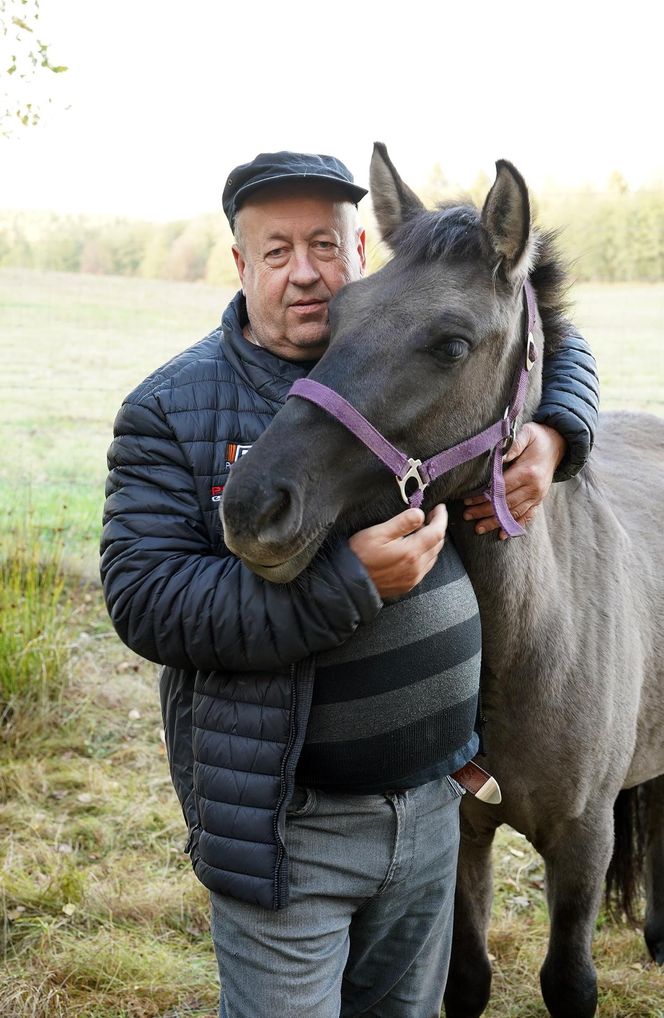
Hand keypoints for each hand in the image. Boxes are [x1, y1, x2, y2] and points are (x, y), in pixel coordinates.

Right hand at [349, 504, 447, 599]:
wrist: (348, 582)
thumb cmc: (360, 555)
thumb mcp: (378, 533)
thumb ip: (402, 523)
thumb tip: (420, 514)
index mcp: (411, 553)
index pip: (437, 533)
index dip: (441, 518)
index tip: (439, 508)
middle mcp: (416, 568)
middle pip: (438, 545)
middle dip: (438, 528)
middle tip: (432, 516)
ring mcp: (413, 578)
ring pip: (433, 557)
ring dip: (432, 542)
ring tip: (423, 530)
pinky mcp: (407, 585)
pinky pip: (425, 568)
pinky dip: (426, 555)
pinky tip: (416, 549)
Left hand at [463, 422, 565, 539]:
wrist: (559, 443)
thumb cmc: (538, 437)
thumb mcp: (527, 433)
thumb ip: (514, 444)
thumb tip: (500, 455)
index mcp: (528, 472)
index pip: (501, 488)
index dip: (484, 496)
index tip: (468, 500)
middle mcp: (534, 488)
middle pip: (505, 503)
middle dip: (485, 511)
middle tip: (467, 516)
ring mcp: (538, 496)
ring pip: (514, 513)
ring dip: (496, 522)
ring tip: (479, 528)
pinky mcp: (539, 500)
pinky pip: (527, 516)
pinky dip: (514, 526)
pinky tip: (502, 535)